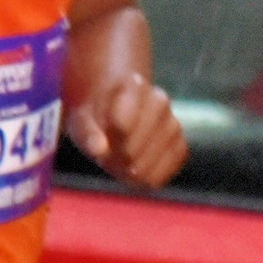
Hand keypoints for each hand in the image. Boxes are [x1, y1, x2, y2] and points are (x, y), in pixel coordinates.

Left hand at [66, 73, 186, 186]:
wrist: (118, 114)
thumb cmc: (96, 117)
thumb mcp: (81, 120)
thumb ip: (87, 133)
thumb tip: (98, 150)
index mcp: (132, 86)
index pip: (121, 122)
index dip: (108, 142)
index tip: (99, 148)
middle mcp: (159, 100)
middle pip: (134, 146)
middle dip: (118, 158)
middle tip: (107, 160)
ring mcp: (173, 123)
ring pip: (152, 160)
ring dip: (133, 170)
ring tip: (120, 163)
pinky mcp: (181, 145)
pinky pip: (168, 169)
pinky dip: (151, 176)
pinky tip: (138, 172)